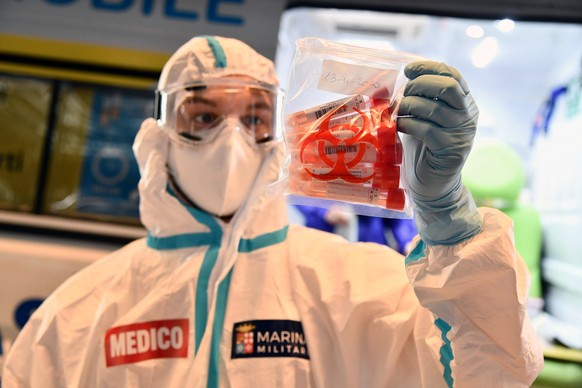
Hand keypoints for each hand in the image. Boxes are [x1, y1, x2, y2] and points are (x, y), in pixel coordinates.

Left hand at [397, 61, 481, 244]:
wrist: (433, 185)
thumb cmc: (424, 150)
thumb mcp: (421, 119)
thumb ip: (417, 100)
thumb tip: (389, 82)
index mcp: (464, 103)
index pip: (452, 75)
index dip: (429, 67)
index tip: (408, 70)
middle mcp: (468, 115)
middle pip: (448, 86)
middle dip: (420, 85)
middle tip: (403, 95)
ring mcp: (461, 133)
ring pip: (432, 108)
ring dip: (407, 106)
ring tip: (396, 114)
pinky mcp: (450, 150)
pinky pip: (425, 129)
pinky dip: (406, 124)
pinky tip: (398, 127)